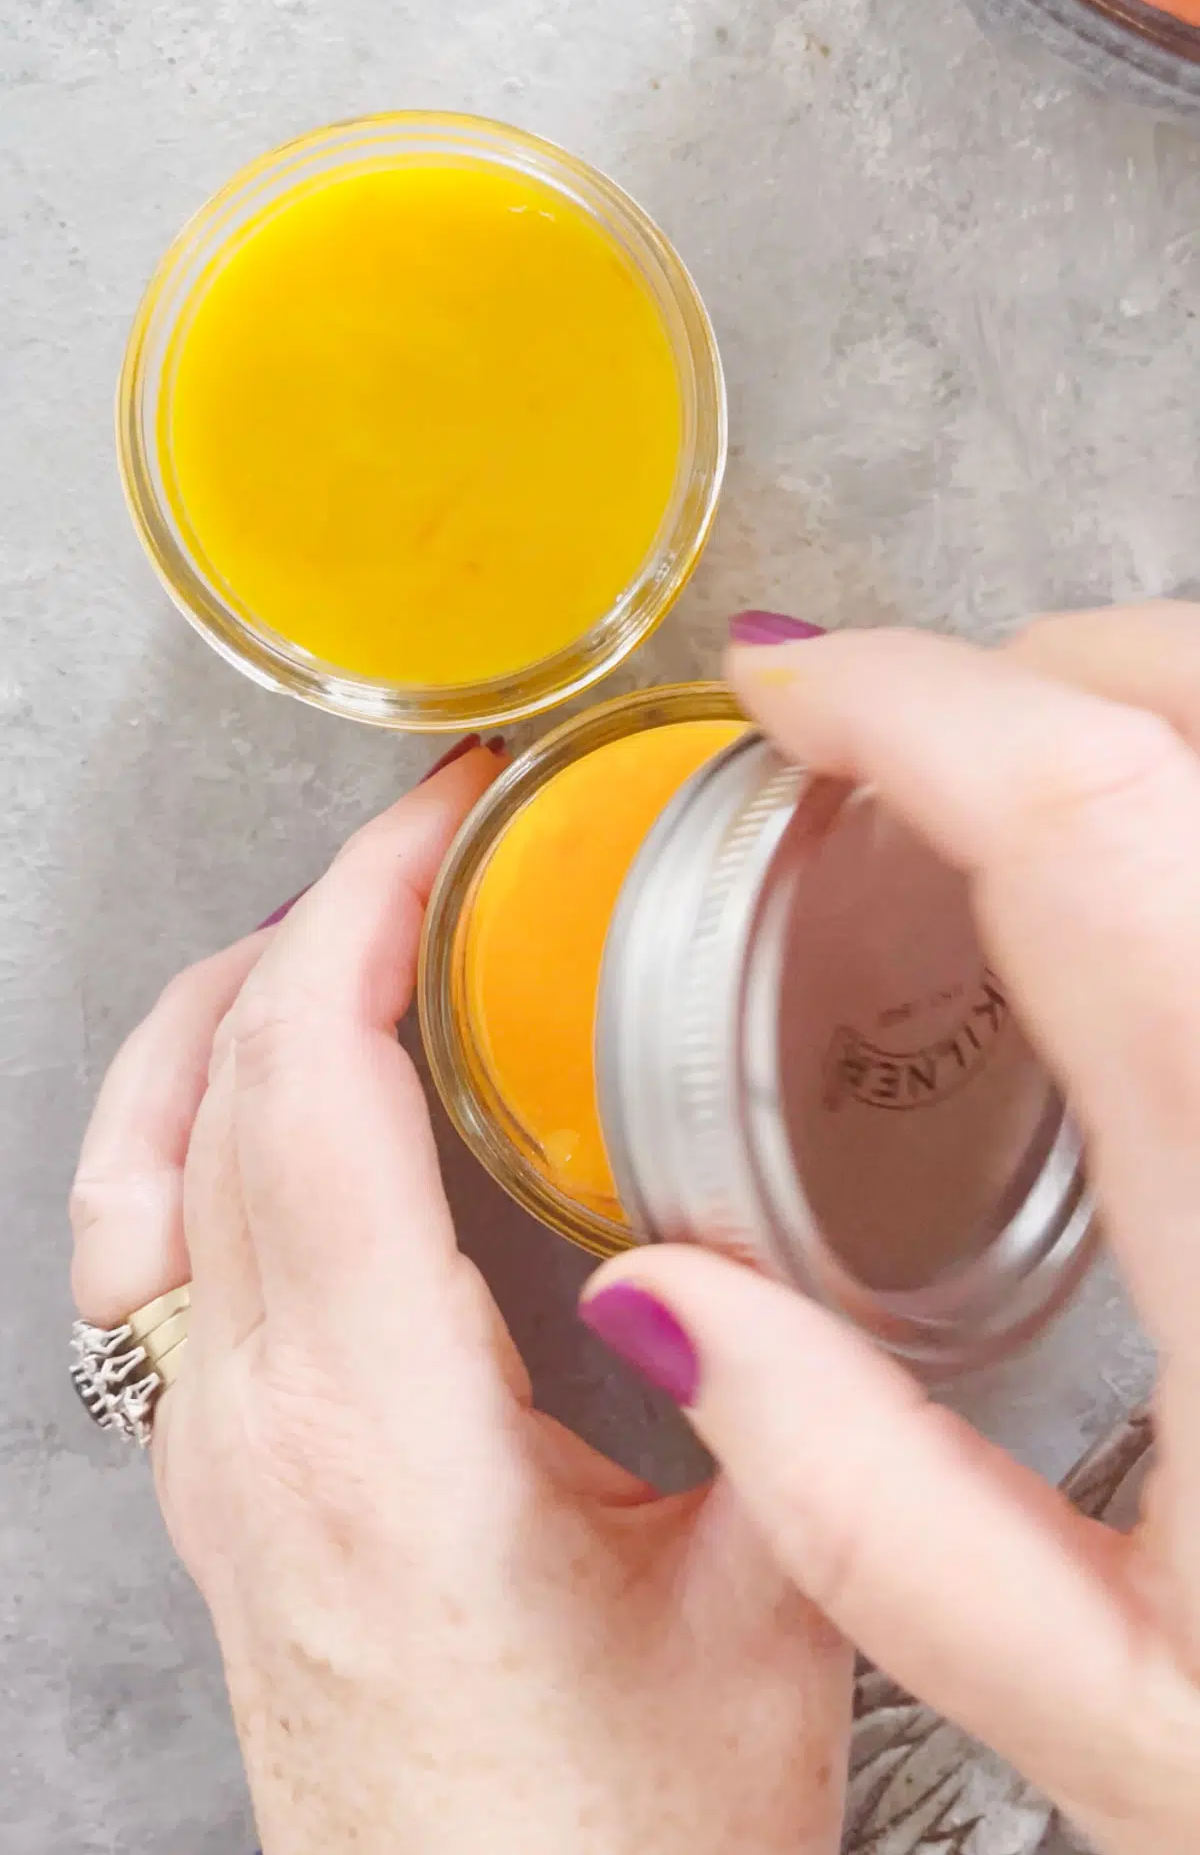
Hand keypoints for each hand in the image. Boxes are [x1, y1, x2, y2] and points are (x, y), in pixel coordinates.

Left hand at [70, 748, 848, 1854]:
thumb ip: (778, 1405)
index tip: (448, 815)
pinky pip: (135, 1245)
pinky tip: (257, 1094)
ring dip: (230, 1001)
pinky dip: (180, 1119)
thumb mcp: (760, 1613)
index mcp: (377, 1430)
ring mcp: (205, 1455)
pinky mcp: (212, 1485)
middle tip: (439, 838)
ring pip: (146, 1154)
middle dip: (323, 911)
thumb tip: (775, 1229)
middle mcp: (252, 1425)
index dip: (366, 905)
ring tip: (342, 924)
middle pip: (221, 1084)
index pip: (307, 1081)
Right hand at [584, 602, 1199, 1854]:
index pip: (1086, 833)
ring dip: (1144, 715)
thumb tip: (668, 1307)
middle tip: (894, 735)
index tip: (787, 689)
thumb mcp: (1122, 1719)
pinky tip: (1154, 902)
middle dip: (1029, 671)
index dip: (908, 704)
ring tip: (1017, 797)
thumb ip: (864, 1507)